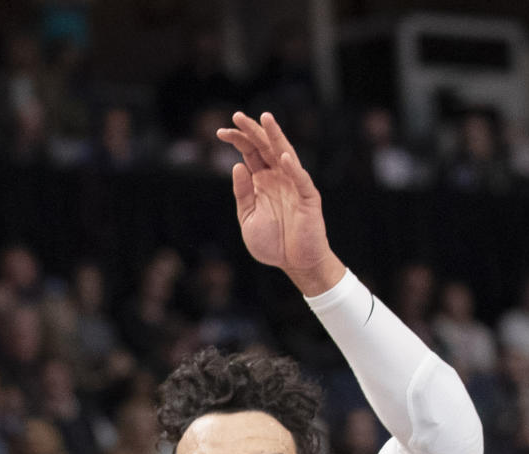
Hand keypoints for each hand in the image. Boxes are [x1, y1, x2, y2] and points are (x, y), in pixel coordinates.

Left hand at [217, 111, 342, 295]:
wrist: (295, 263)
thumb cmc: (273, 242)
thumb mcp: (248, 218)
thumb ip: (242, 194)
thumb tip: (237, 166)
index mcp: (262, 181)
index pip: (249, 153)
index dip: (237, 140)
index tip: (220, 132)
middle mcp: (278, 177)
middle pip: (264, 147)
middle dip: (251, 131)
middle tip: (236, 116)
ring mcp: (293, 184)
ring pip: (285, 153)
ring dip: (275, 136)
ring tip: (265, 118)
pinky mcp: (308, 196)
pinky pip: (300, 179)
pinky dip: (292, 168)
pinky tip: (283, 156)